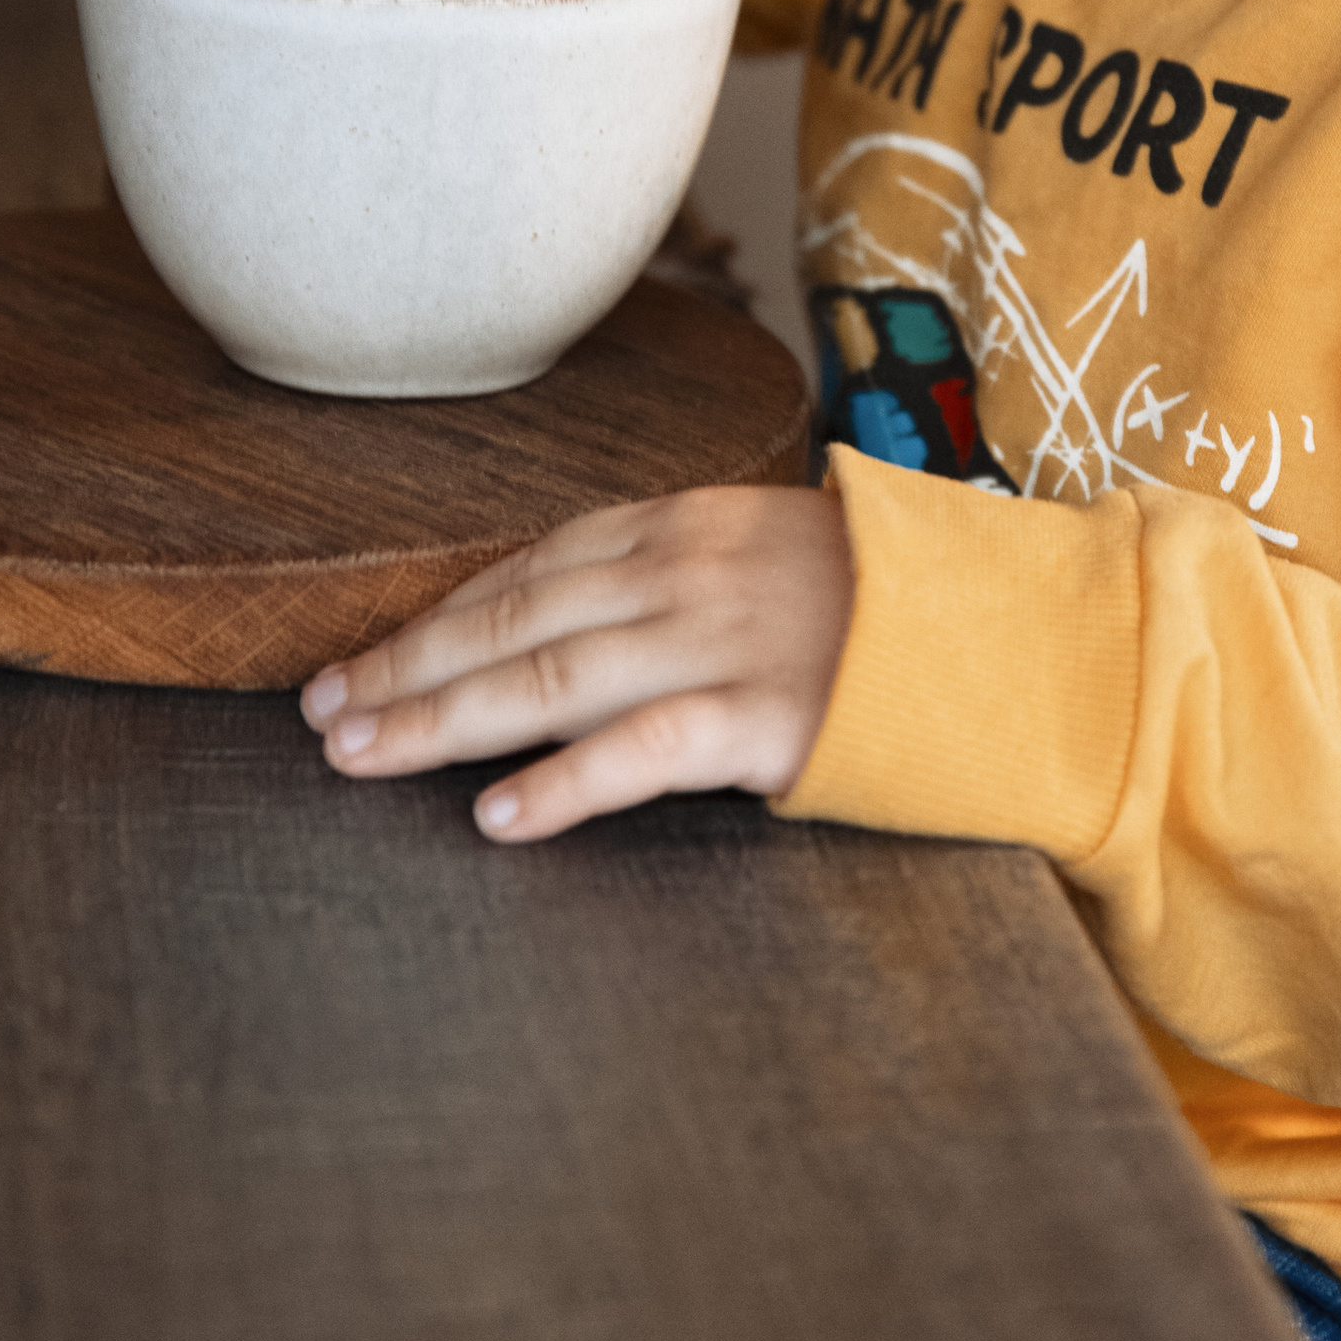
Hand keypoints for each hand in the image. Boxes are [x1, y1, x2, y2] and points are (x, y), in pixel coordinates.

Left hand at [299, 484, 854, 842]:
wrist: (1019, 630)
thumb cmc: (893, 606)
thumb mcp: (772, 554)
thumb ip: (677, 576)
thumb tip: (569, 619)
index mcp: (688, 524)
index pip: (533, 565)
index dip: (438, 613)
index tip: (362, 656)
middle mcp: (690, 573)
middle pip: (516, 617)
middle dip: (408, 665)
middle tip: (321, 710)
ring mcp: (727, 641)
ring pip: (553, 675)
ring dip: (443, 720)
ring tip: (362, 756)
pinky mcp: (770, 717)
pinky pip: (645, 749)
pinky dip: (564, 783)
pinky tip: (498, 817)